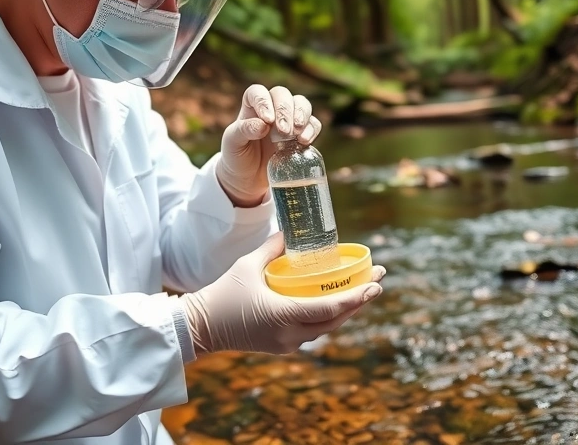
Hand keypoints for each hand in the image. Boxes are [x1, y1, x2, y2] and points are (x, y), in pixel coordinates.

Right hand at [177, 233, 385, 354]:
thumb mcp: (248, 265)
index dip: (356, 298)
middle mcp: (290, 335)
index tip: (376, 285)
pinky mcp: (280, 346)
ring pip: (325, 329)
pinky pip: (312, 332)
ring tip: (361, 289)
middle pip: (335, 321)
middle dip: (359, 301)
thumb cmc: (222, 294)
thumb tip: (289, 231)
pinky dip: (326, 317)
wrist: (200, 327)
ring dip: (345, 311)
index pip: (330, 310)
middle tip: (377, 280)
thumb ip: (272, 248)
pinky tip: (335, 302)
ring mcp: (286, 344)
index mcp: (284, 315)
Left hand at [216, 84, 321, 207]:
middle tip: (283, 131)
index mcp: (251, 107)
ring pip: (302, 103)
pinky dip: (312, 129)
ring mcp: (289, 120)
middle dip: (285, 111)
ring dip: (302, 115)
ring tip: (296, 133)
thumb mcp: (233, 144)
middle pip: (283, 95)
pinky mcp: (301, 134)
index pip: (258, 92)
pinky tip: (305, 141)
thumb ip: (243, 131)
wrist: (248, 178)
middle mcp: (271, 109)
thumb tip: (263, 124)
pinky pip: (313, 124)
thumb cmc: (237, 156)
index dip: (264, 101)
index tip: (267, 119)